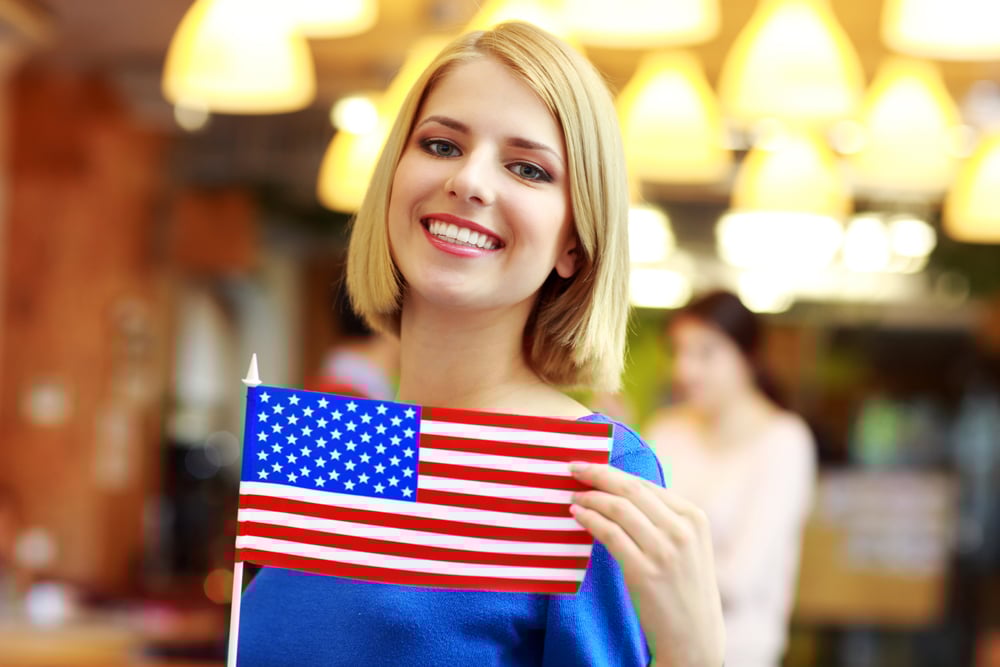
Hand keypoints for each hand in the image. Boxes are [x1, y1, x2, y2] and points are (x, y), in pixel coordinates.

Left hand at [569, 462, 725, 666]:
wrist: (696, 639)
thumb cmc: (684, 589)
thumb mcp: (687, 546)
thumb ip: (663, 518)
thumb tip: (621, 490)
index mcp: (694, 517)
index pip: (645, 484)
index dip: (613, 472)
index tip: (590, 465)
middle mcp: (682, 530)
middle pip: (630, 489)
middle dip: (598, 473)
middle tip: (573, 466)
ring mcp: (664, 551)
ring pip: (618, 508)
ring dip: (590, 497)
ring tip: (572, 495)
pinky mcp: (644, 572)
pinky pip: (609, 534)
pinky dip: (589, 520)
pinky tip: (576, 515)